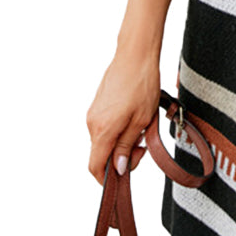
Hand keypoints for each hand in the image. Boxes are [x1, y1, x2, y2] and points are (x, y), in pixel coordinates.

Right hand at [85, 51, 161, 184]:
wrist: (135, 56)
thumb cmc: (141, 84)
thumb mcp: (141, 121)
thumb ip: (127, 147)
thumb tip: (119, 168)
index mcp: (102, 130)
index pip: (95, 166)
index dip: (108, 179)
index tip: (124, 178)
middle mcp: (92, 123)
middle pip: (102, 154)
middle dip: (122, 156)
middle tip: (143, 146)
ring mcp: (93, 113)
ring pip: (105, 140)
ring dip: (122, 141)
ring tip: (141, 128)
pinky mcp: (97, 105)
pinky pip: (105, 126)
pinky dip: (118, 130)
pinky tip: (134, 119)